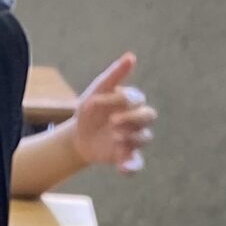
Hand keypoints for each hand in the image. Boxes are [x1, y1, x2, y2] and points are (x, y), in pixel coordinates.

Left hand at [71, 53, 155, 174]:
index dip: (118, 100)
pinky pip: (136, 164)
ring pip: (145, 138)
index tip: (94, 103)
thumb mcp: (97, 91)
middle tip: (113, 122)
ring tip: (113, 137)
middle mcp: (136, 119)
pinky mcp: (126, 156)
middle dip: (133, 119)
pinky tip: (122, 169)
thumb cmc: (90, 110)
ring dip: (131, 138)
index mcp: (131, 101)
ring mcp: (133, 138)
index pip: (134, 98)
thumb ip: (114, 75)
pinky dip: (132, 167)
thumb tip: (131, 57)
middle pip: (148, 116)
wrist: (77, 135)